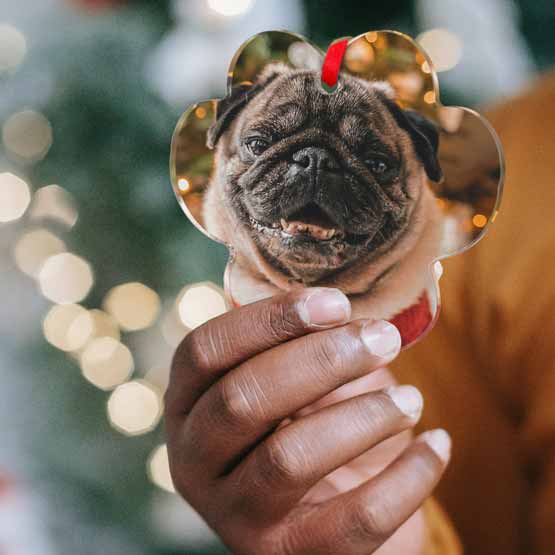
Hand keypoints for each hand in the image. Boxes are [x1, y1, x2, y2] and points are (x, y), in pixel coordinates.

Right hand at [165, 288, 450, 554]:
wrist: (316, 519)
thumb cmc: (303, 427)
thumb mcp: (287, 384)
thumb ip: (297, 344)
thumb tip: (350, 303)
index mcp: (187, 404)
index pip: (206, 350)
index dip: (268, 319)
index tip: (336, 302)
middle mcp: (193, 460)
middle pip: (244, 398)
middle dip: (321, 360)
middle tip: (382, 338)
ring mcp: (233, 514)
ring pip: (288, 459)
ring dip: (362, 417)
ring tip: (411, 398)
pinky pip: (353, 521)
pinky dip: (407, 477)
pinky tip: (438, 443)